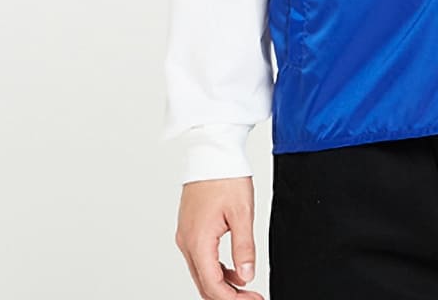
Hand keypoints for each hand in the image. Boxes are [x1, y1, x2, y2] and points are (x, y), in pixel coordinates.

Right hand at [174, 176, 263, 299]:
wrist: (211, 151)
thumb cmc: (225, 176)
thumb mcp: (242, 213)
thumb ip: (244, 247)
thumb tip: (246, 276)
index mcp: (198, 241)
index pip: (212, 285)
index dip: (233, 299)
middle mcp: (187, 242)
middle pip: (204, 283)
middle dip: (227, 296)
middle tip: (251, 298)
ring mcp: (186, 235)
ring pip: (201, 272)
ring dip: (222, 284)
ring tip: (246, 288)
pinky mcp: (190, 228)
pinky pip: (200, 258)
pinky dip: (216, 269)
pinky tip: (233, 270)